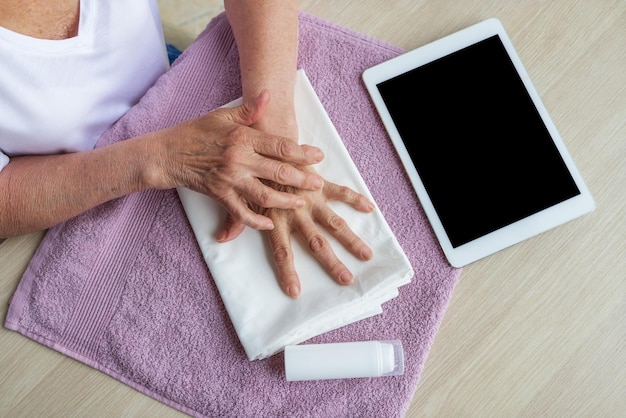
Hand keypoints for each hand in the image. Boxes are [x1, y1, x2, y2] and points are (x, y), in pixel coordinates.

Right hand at [152, 90, 324, 229]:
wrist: (167, 153)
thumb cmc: (196, 132)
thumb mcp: (222, 116)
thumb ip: (249, 110)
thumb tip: (268, 95)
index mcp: (242, 137)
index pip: (280, 146)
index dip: (302, 152)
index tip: (318, 156)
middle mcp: (239, 159)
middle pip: (278, 172)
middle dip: (302, 179)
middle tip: (317, 183)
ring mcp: (230, 179)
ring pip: (265, 195)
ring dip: (285, 201)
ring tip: (300, 203)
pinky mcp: (220, 195)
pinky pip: (241, 212)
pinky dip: (256, 221)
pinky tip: (269, 223)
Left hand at [220, 165, 374, 298]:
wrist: (265, 139)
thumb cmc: (253, 169)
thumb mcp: (241, 196)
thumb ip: (236, 219)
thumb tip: (222, 239)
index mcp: (275, 219)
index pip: (281, 251)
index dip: (287, 271)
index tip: (295, 291)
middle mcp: (295, 212)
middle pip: (316, 243)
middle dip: (332, 262)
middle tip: (347, 279)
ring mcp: (310, 199)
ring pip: (334, 223)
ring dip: (351, 239)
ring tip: (366, 254)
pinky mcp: (320, 184)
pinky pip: (340, 192)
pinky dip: (355, 199)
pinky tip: (370, 209)